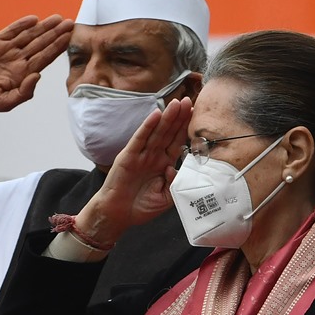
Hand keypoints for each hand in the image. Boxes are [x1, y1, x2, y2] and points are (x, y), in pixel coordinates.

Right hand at [0, 14, 73, 113]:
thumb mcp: (7, 102)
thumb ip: (24, 92)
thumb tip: (37, 75)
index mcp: (25, 73)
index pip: (45, 58)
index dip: (58, 47)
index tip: (69, 38)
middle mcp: (19, 59)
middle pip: (41, 44)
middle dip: (55, 33)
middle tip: (70, 23)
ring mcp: (8, 50)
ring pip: (29, 35)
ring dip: (43, 27)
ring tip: (57, 18)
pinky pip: (11, 31)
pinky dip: (21, 25)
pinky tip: (33, 20)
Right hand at [76, 97, 192, 243]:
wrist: (118, 214)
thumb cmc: (140, 207)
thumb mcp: (166, 198)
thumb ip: (174, 184)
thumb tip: (174, 167)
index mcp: (163, 164)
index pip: (177, 142)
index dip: (185, 128)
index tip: (195, 113)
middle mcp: (153, 156)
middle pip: (169, 132)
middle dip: (179, 117)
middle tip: (189, 100)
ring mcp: (141, 154)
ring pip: (157, 132)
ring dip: (167, 117)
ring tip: (177, 103)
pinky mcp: (128, 156)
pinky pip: (140, 139)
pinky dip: (147, 126)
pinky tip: (155, 114)